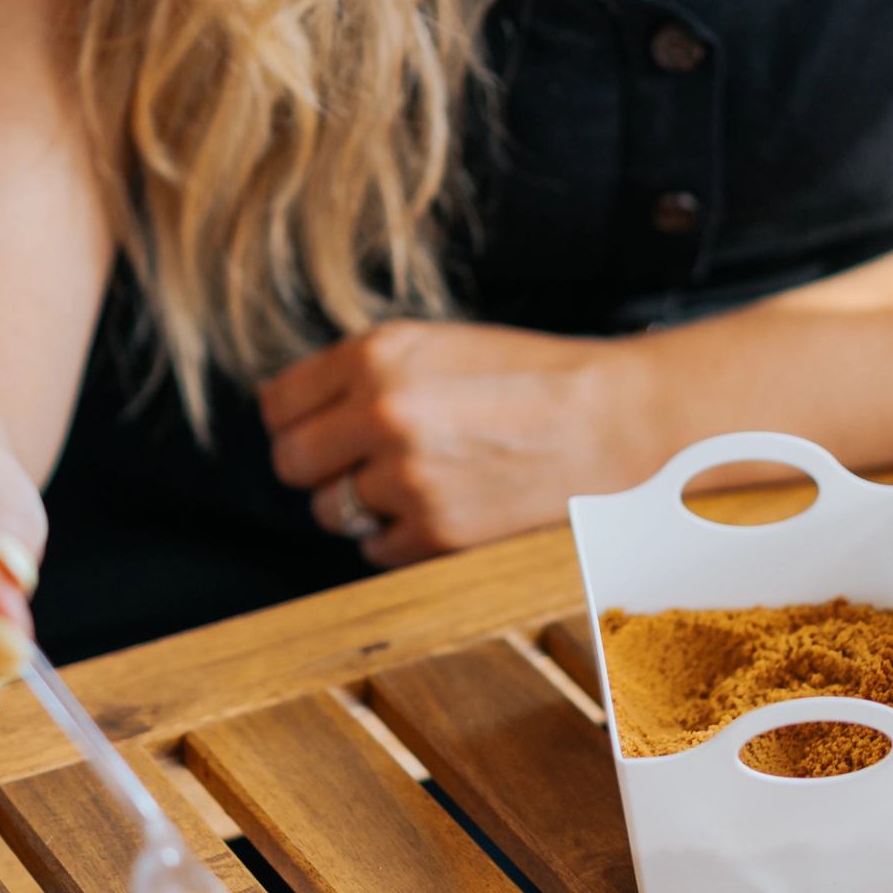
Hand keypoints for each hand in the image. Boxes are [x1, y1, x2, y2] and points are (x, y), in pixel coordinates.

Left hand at [259, 321, 655, 566]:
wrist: (615, 422)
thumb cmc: (529, 377)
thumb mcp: (437, 345)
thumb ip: (360, 371)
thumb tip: (282, 407)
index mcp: (378, 355)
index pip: (278, 402)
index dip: (294, 416)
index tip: (317, 423)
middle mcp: (382, 414)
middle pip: (291, 461)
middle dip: (317, 464)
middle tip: (356, 459)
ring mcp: (408, 478)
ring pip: (329, 509)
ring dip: (359, 501)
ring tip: (414, 478)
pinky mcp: (436, 533)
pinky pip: (374, 548)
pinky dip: (396, 534)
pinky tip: (438, 505)